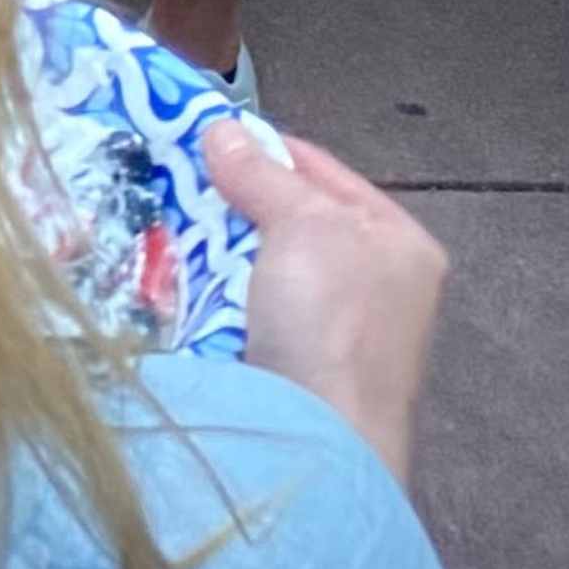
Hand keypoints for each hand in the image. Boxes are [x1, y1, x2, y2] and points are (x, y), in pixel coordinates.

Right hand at [202, 121, 446, 487]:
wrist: (321, 440)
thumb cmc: (331, 320)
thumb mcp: (300, 224)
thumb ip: (261, 174)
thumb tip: (220, 128)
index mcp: (401, 243)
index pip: (325, 174)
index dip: (267, 150)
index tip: (207, 137)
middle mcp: (380, 288)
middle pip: (295, 225)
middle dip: (238, 206)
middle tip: (177, 183)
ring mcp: (341, 339)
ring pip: (266, 274)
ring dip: (222, 256)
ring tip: (167, 229)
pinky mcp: (302, 378)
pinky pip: (251, 319)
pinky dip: (219, 302)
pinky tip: (180, 287)